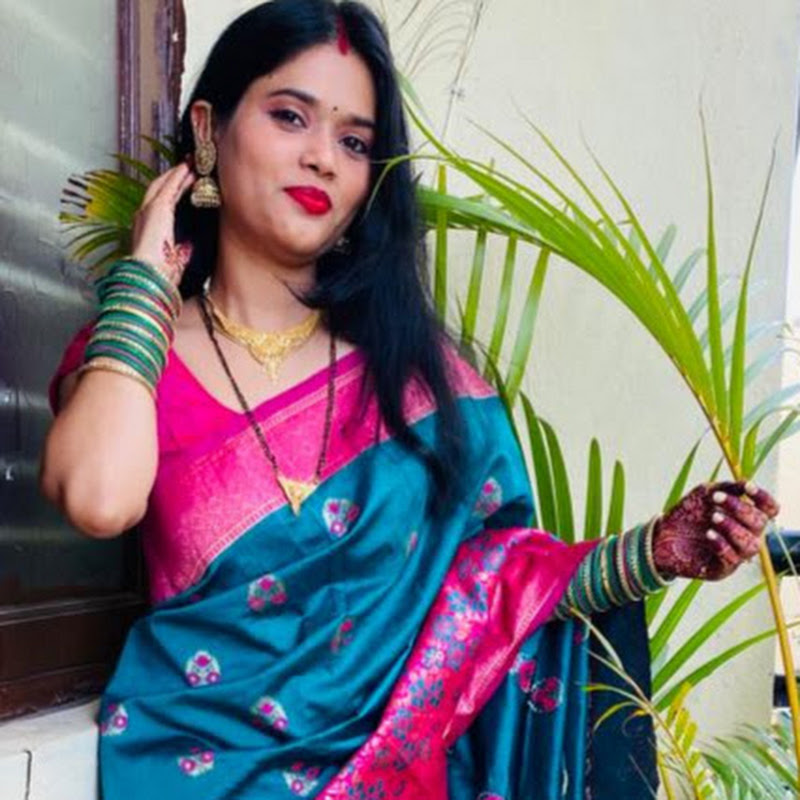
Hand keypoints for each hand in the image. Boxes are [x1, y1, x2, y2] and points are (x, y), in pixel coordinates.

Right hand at [131, 162, 195, 284]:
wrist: (150, 276)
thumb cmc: (161, 275)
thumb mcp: (173, 260)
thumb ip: (179, 251)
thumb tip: (188, 248)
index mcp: (146, 228)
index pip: (159, 203)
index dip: (171, 190)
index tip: (184, 183)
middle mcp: (143, 216)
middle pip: (158, 188)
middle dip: (173, 177)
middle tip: (188, 166)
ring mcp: (147, 210)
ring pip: (163, 184)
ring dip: (177, 173)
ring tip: (191, 164)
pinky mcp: (157, 209)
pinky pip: (169, 187)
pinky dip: (179, 176)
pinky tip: (188, 169)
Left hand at [652, 481, 779, 580]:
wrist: (661, 536)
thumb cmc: (687, 514)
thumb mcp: (703, 495)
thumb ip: (725, 489)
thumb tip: (745, 484)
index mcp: (745, 518)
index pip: (768, 510)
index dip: (763, 498)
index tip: (746, 486)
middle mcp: (745, 537)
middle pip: (759, 524)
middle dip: (740, 509)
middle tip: (716, 498)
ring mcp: (735, 555)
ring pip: (750, 545)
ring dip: (733, 528)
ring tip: (713, 516)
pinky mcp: (720, 569)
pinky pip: (730, 560)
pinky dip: (721, 544)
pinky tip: (708, 534)